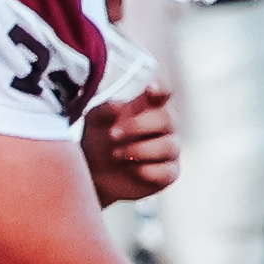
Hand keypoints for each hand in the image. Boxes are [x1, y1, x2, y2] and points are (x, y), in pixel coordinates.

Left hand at [81, 87, 177, 204]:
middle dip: (138, 126)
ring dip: (138, 150)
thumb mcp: (94, 122)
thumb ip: (104, 110)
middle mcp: (163, 127)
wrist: (94, 175)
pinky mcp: (168, 173)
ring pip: (168, 146)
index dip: (161, 89)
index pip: (163, 94)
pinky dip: (147, 170)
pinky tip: (132, 170)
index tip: (149, 89)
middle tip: (112, 134)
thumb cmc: (99, 141)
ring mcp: (168, 150)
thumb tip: (119, 107)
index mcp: (147, 108)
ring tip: (116, 154)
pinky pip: (167, 172)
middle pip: (167, 119)